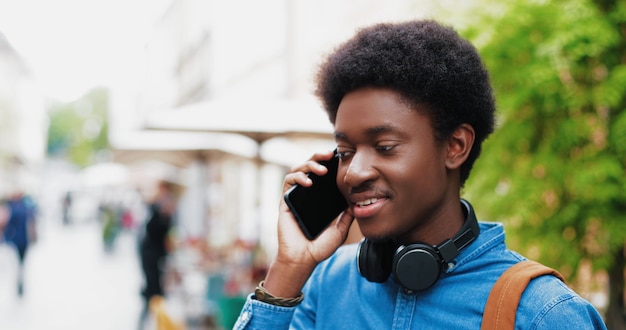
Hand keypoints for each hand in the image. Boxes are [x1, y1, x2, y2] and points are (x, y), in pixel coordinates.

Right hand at [263, 150, 353, 297]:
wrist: (303, 259)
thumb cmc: (319, 248)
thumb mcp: (340, 230)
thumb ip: (346, 216)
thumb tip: (356, 202)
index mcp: (319, 199)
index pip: (324, 176)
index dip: (330, 164)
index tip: (341, 158)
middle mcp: (307, 195)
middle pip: (310, 167)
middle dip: (319, 157)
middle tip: (330, 154)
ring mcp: (295, 196)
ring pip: (298, 169)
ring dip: (309, 164)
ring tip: (321, 169)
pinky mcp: (285, 201)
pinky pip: (288, 182)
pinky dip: (298, 177)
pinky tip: (308, 182)